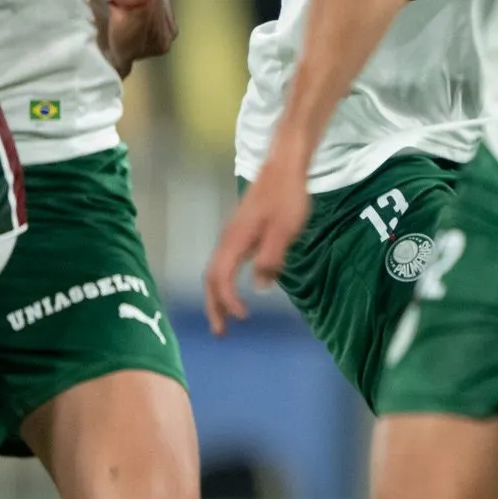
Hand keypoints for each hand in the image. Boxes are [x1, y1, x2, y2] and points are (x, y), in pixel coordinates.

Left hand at [100, 0, 173, 75]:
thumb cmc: (129, 24)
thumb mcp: (121, 53)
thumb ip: (122, 67)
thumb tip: (119, 76)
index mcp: (164, 46)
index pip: (144, 54)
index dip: (127, 50)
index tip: (113, 44)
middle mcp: (171, 27)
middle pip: (147, 34)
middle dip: (132, 33)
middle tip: (112, 28)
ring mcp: (167, 7)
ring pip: (146, 16)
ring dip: (133, 16)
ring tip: (114, 13)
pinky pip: (144, 0)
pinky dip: (133, 1)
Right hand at [205, 158, 309, 332]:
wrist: (283, 165)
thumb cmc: (286, 197)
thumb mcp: (284, 231)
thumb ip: (271, 259)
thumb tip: (258, 287)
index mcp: (235, 241)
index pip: (220, 279)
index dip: (228, 302)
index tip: (243, 318)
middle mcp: (227, 239)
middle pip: (211, 279)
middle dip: (213, 307)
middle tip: (220, 333)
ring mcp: (231, 235)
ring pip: (215, 271)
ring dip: (217, 296)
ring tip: (225, 317)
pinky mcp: (239, 231)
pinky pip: (223, 263)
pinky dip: (224, 282)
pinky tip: (235, 290)